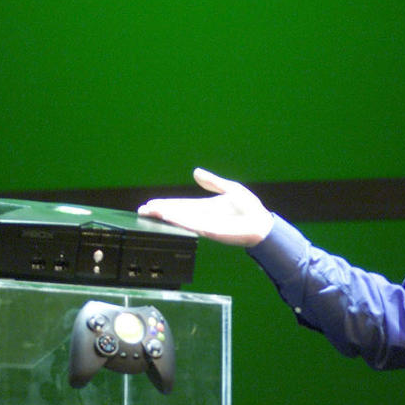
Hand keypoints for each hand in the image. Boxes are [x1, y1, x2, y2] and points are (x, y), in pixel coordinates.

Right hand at [138, 168, 273, 245]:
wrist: (262, 223)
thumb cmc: (250, 209)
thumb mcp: (230, 189)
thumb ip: (212, 182)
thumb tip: (196, 172)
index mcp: (206, 207)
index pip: (181, 205)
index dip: (166, 204)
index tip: (152, 204)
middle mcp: (203, 217)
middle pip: (176, 213)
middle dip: (159, 212)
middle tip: (142, 210)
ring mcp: (206, 225)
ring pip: (180, 220)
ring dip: (165, 216)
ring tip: (150, 213)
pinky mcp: (211, 231)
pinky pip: (192, 225)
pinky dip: (179, 221)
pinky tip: (169, 218)